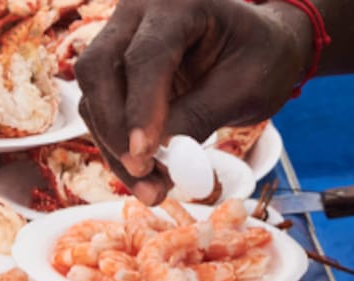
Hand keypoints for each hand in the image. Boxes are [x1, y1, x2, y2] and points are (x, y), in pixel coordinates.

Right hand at [74, 0, 311, 203]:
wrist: (258, 50)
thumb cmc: (260, 60)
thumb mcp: (243, 89)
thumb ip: (198, 115)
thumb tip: (152, 153)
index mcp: (180, 2)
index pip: (146, 56)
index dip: (140, 109)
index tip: (143, 156)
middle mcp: (139, 12)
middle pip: (99, 69)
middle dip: (114, 129)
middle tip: (142, 174)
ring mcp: (120, 38)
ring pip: (92, 96)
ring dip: (113, 148)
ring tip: (152, 189)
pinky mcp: (114, 69)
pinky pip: (100, 110)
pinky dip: (117, 147)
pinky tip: (146, 175)